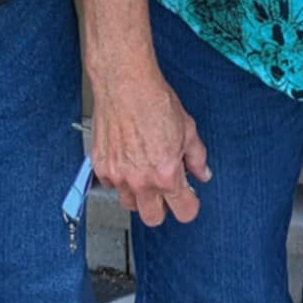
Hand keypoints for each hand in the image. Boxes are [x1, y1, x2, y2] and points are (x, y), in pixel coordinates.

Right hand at [91, 68, 210, 226]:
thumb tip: (202, 173)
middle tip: (165, 189)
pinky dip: (119, 177)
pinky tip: (127, 158)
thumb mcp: (187, 128)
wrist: (125, 83)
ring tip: (143, 171)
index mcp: (166, 174)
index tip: (189, 198)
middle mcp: (141, 181)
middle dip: (162, 207)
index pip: (184, 211)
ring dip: (138, 194)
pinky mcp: (100, 167)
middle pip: (153, 219)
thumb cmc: (154, 100)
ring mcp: (118, 176)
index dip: (190, 205)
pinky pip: (111, 185)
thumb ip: (197, 157)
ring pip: (129, 204)